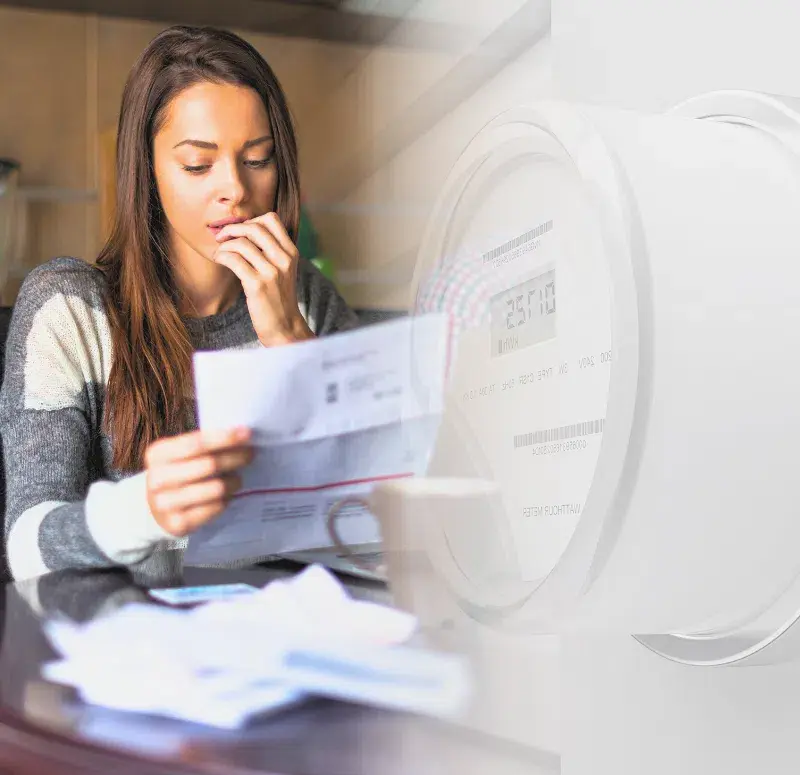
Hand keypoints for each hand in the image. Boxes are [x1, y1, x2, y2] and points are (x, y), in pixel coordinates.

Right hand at [145, 426, 254, 535]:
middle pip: (209, 464)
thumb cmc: (176, 472)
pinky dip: (226, 499)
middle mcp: (157, 478)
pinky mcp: (178, 523)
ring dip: (233, 481)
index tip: (247, 433)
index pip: (197, 443)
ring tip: (238, 478)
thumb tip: (241, 436)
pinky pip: (215, 507)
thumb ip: (203, 445)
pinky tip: (227, 495)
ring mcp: (165, 503)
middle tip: (250, 454)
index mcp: (157, 454)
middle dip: (235, 458)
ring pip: (215, 488)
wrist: (154, 507)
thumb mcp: (179, 454)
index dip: (224, 438)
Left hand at [212, 212, 314, 346]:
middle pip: (255, 227)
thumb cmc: (278, 298)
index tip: (240, 232)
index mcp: (291, 252)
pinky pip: (234, 259)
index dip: (251, 220)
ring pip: (242, 243)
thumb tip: (244, 231)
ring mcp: (272, 272)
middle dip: (233, 229)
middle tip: (222, 237)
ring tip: (220, 253)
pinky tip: (220, 261)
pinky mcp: (257, 285)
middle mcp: (284, 259)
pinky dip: (222, 256)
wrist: (284, 327)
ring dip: (224, 245)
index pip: (272, 219)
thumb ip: (272, 251)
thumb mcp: (283, 270)